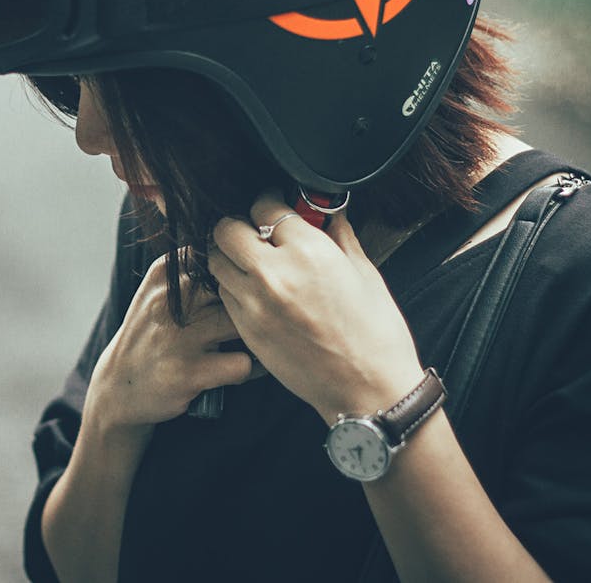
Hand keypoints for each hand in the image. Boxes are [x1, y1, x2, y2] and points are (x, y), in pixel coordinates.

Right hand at [84, 253, 257, 441]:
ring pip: (244, 323)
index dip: (245, 271)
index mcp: (166, 273)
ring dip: (258, 335)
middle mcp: (170, 300)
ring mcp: (179, 337)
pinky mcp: (188, 372)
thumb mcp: (160, 289)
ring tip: (254, 342)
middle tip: (261, 316)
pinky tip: (241, 368)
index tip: (253, 284)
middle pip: (238, 286)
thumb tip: (248, 250)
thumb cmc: (152, 332)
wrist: (119, 384)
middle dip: (257, 301)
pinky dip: (252, 368)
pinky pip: (244, 363)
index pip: (221, 254)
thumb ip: (195, 268)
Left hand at [209, 191, 425, 422]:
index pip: (265, 206)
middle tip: (255, 229)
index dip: (270, 201)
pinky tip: (255, 289)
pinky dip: (233, 286)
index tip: (274, 204)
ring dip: (230, 255)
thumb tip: (330, 214)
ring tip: (252, 260)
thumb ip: (340, 236)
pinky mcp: (247, 331)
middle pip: (226, 229)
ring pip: (216, 262)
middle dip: (239, 224)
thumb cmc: (375, 333)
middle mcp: (273, 274)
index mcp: (308, 251)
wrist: (368, 390)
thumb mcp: (364, 273)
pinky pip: (224, 295)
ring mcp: (254, 304)